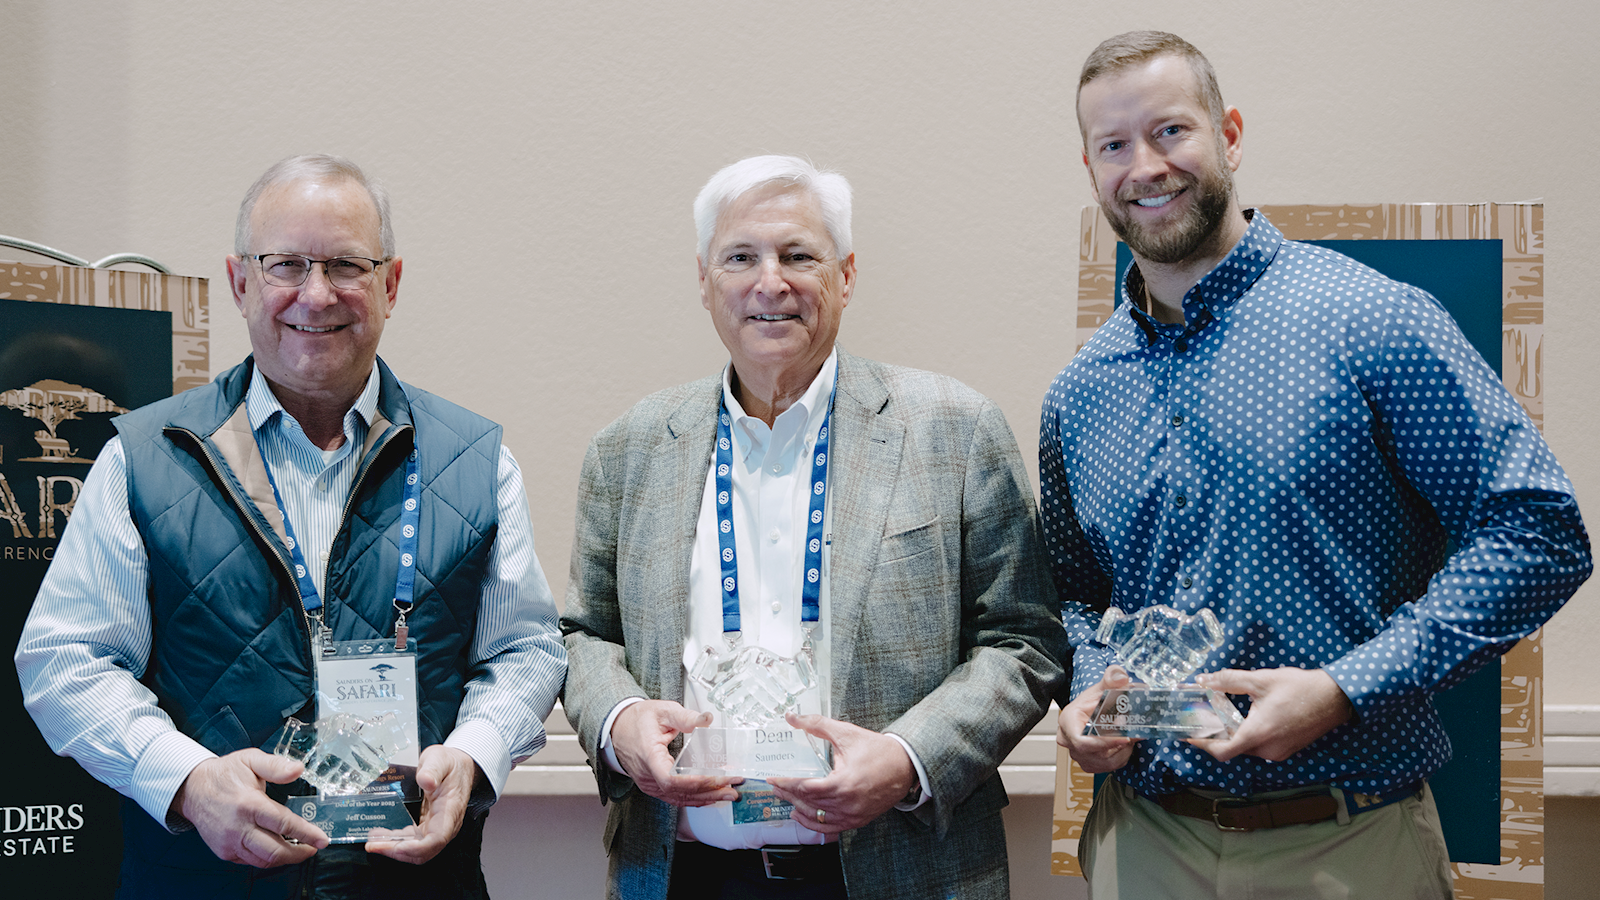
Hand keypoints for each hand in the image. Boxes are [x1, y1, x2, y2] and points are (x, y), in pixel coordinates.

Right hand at [174, 749, 328, 867]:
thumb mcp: (250, 760)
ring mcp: (230, 842)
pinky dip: (266, 858)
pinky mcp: (224, 851)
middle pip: (275, 850)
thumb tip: (298, 769)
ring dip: (284, 858)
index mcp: (249, 804)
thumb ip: (276, 765)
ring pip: (263, 860)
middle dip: (299, 853)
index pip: (284, 824)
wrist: (192, 789)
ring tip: (299, 850)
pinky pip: (250, 861)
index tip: (323, 840)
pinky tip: (276, 849)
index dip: (307, 834)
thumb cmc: (224, 774)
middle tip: (313, 848)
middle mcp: (239, 827)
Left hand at [365, 745, 480, 863]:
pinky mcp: (428, 827)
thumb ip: (432, 769)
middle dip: (396, 851)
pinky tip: (382, 836)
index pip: (437, 839)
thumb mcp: (439, 759)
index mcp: (450, 811)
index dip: (416, 848)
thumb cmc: (450, 764)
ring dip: (393, 849)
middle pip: (423, 851)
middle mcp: (445, 825)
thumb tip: (426, 781)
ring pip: (416, 850)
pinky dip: (396, 842)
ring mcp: (436, 828)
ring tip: (373, 841)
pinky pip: (412, 841)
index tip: (396, 846)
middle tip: (373, 844)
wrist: (458, 765)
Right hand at [611, 701, 738, 806]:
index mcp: (649, 757)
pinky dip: (693, 799)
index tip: (719, 779)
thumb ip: (685, 716)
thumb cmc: (637, 720)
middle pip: (680, 792)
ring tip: (728, 795)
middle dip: (709, 792)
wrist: (617, 728)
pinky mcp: (653, 786)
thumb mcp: (662, 711)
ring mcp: (649, 784)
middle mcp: (647, 776)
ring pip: (678, 798)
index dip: (696, 782)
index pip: (671, 779)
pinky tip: (710, 798)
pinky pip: (674, 798)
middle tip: (733, 790)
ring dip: (704, 798)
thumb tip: (707, 718)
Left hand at [766, 713, 915, 833]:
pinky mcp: (858, 820)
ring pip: (817, 818)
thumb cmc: (878, 751)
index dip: (786, 783)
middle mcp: (847, 804)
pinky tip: (801, 816)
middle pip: (808, 804)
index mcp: (843, 783)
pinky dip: (813, 823)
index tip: (772, 778)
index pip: (805, 788)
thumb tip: (793, 717)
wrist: (906, 766)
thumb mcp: (846, 733)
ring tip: (784, 798)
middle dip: (788, 794)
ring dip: (798, 809)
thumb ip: (818, 725)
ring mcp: (853, 816)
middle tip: (774, 786)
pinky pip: (830, 828)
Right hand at [1056, 666, 1138, 773]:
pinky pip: (1109, 767)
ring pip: (1105, 762)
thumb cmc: (1094, 701)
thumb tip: (1121, 676)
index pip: (1081, 741)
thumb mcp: (1103, 687)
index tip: (1125, 737)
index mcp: (1067, 722)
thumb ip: (1112, 678)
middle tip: (1132, 732)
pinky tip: (1124, 744)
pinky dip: (1121, 756)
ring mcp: (1077, 755)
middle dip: (1118, 744)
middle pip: (1096, 753)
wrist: (1092, 712)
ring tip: (1130, 735)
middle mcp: (1068, 741)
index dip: (1104, 742)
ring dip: (1122, 750)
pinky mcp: (1089, 763)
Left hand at [1189, 667, 1352, 761]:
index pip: (1222, 751)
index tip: (1188, 735)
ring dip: (1233, 734)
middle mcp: (1267, 750)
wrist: (1335, 698)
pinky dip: (1248, 735)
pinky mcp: (1286, 750)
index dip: (1201, 745)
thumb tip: (1203, 680)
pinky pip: (1260, 747)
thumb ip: (1228, 681)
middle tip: (1202, 717)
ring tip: (1222, 714)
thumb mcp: (1260, 680)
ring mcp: (1278, 753)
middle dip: (1215, 735)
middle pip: (1232, 748)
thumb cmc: (1299, 688)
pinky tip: (1246, 717)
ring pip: (1246, 748)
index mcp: (1258, 734)